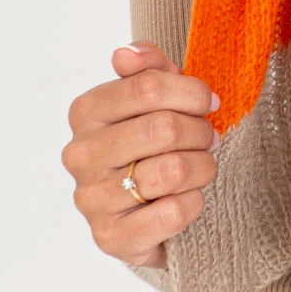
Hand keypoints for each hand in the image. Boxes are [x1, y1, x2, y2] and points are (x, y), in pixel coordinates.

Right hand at [61, 43, 219, 269]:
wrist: (146, 217)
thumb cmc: (152, 148)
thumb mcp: (154, 101)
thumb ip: (147, 69)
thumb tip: (125, 53)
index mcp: (86, 112)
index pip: (147, 86)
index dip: (192, 93)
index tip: (210, 103)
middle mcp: (80, 154)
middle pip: (164, 128)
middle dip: (201, 133)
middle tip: (209, 139)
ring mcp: (91, 198)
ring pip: (172, 171)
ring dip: (202, 168)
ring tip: (200, 169)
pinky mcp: (110, 237)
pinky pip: (173, 213)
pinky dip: (194, 204)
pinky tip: (188, 199)